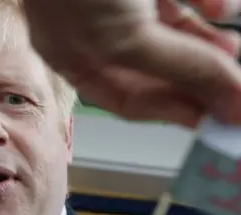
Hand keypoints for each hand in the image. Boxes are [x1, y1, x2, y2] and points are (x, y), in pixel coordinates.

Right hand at [22, 0, 240, 126]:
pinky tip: (221, 8)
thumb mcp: (124, 38)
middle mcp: (95, 30)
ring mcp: (118, 1)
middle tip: (233, 89)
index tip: (211, 118)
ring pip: (168, 31)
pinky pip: (173, 1)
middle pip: (152, 67)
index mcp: (73, 56)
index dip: (168, 112)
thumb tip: (227, 103)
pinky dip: (202, 4)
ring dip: (206, 44)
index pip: (125, 98)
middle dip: (194, 77)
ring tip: (235, 52)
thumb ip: (179, 69)